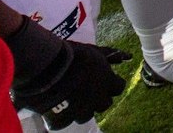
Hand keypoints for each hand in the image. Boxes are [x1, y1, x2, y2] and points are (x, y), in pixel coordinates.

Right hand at [6, 20, 129, 128]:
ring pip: (86, 116)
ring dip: (81, 108)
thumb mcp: (94, 51)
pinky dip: (62, 116)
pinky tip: (56, 105)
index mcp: (107, 82)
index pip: (119, 88)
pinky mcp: (63, 119)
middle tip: (86, 90)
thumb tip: (128, 57)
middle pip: (104, 104)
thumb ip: (112, 56)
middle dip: (98, 98)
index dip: (111, 84)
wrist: (44, 66)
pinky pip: (66, 122)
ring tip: (70, 97)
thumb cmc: (71, 55)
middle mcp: (97, 99)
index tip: (103, 80)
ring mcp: (80, 111)